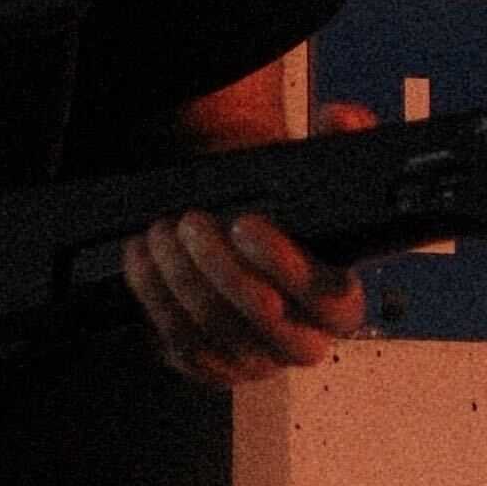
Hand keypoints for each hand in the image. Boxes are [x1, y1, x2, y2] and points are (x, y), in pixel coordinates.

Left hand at [121, 99, 378, 390]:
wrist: (233, 225)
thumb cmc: (280, 204)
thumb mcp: (317, 166)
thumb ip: (343, 135)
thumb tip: (342, 118)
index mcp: (341, 303)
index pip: (331, 302)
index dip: (287, 266)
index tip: (247, 222)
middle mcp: (303, 342)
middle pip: (265, 323)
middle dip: (221, 269)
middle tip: (192, 223)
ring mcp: (254, 361)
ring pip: (214, 331)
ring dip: (180, 279)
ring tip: (161, 232)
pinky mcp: (209, 367)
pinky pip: (179, 343)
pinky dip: (155, 299)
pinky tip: (142, 259)